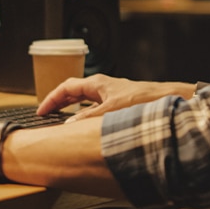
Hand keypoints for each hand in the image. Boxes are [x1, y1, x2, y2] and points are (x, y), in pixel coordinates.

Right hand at [36, 74, 196, 121]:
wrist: (169, 100)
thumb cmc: (144, 100)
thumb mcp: (110, 111)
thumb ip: (88, 118)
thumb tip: (68, 125)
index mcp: (97, 83)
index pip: (66, 87)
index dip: (51, 99)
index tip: (40, 110)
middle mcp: (103, 87)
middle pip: (74, 91)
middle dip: (58, 102)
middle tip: (46, 114)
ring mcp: (112, 94)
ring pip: (85, 99)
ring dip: (71, 108)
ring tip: (61, 119)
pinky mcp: (120, 103)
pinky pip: (95, 106)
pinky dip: (85, 113)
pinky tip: (87, 124)